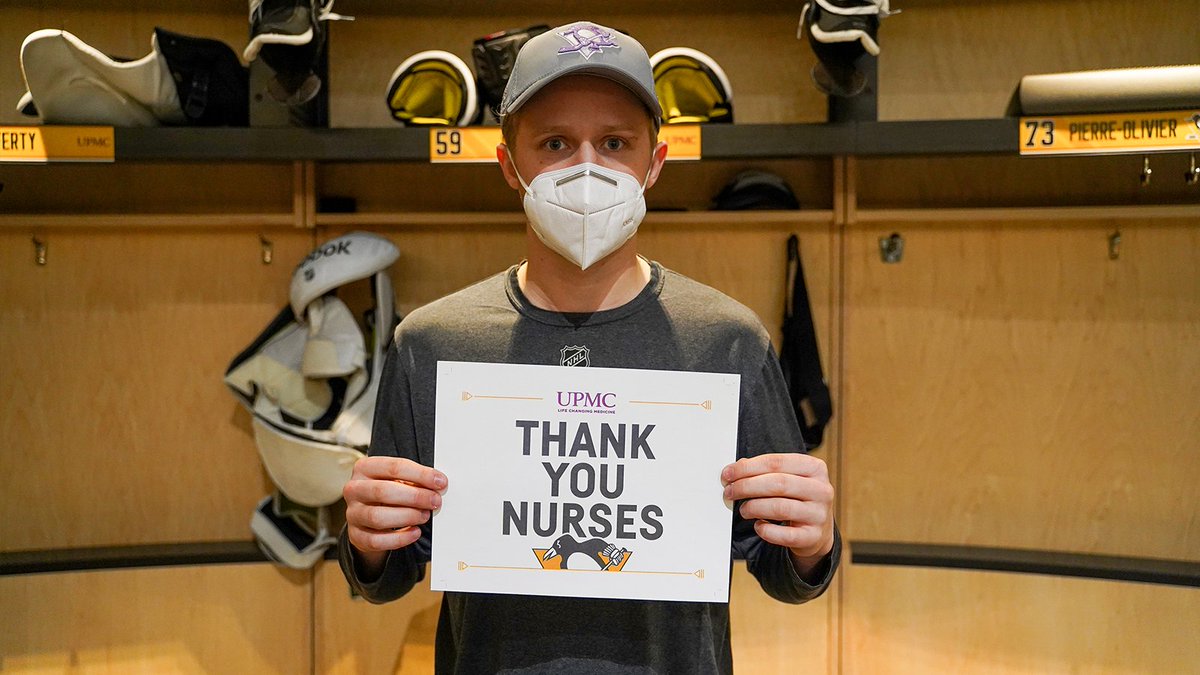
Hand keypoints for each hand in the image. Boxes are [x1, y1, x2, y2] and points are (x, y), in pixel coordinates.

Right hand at [343, 456, 446, 572]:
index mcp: (364, 468)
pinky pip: (376, 540)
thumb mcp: (397, 479)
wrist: (368, 516)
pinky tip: (415, 532)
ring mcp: (352, 514)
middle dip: (415, 496)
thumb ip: (414, 479)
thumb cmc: (388, 491)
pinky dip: (399, 539)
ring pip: (378, 517)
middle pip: (383, 491)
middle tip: (435, 501)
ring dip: (407, 516)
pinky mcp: (356, 535)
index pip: (393, 467)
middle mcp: (354, 489)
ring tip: (424, 515)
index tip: (440, 482)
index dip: (420, 474)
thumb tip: (438, 484)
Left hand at [721, 453, 834, 579]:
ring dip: (754, 507)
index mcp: (815, 467)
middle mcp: (821, 490)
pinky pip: (784, 535)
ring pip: (780, 508)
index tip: (728, 474)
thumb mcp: (789, 478)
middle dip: (747, 486)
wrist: (819, 530)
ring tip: (743, 509)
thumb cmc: (798, 498)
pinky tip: (758, 526)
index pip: (776, 462)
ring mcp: (819, 514)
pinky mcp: (813, 536)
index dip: (747, 468)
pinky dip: (766, 530)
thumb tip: (736, 469)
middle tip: (729, 492)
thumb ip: (766, 471)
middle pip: (778, 483)